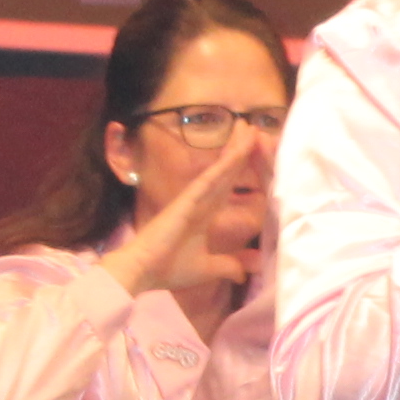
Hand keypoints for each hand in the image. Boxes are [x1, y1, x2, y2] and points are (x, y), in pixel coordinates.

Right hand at [100, 122, 273, 300]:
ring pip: (221, 170)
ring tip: (250, 128)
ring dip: (236, 149)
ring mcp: (194, 198)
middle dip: (242, 151)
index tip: (257, 152)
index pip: (228, 186)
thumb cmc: (169, 268)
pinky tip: (238, 150)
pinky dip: (225, 164)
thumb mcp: (208, 268)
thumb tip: (247, 270)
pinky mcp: (188, 200)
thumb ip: (228, 265)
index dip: (242, 169)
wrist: (142, 272)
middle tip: (256, 128)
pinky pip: (211, 179)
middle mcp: (201, 201)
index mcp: (205, 214)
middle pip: (227, 172)